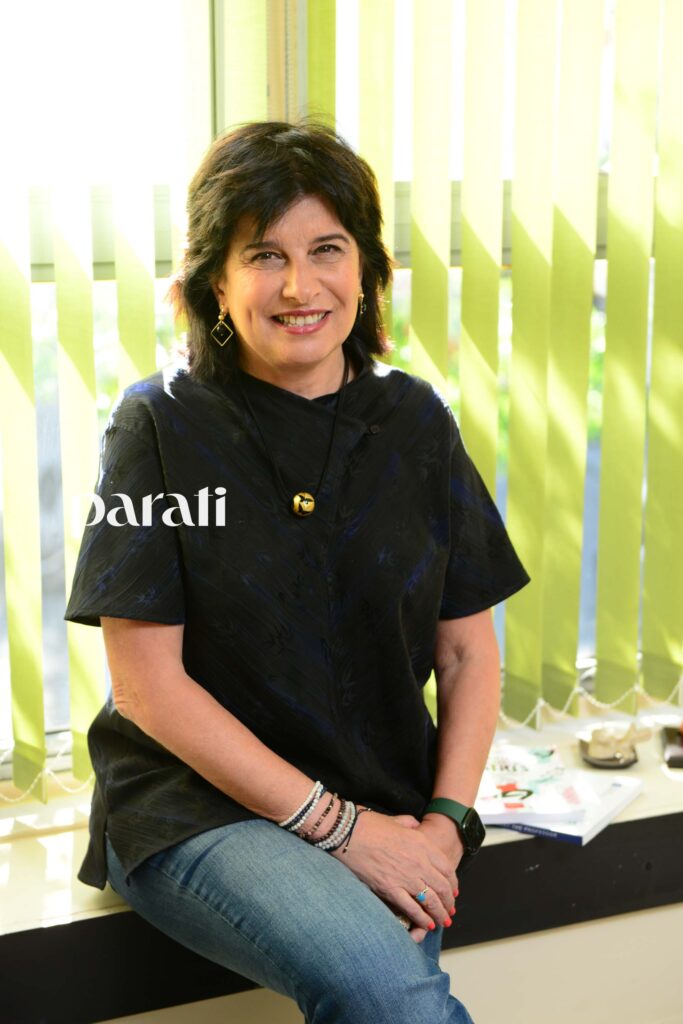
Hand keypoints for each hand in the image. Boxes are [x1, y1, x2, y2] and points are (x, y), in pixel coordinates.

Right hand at [330, 809, 456, 940]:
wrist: (349, 832)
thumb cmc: (370, 824)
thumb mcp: (396, 820)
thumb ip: (410, 823)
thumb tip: (416, 825)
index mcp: (422, 844)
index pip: (446, 868)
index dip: (453, 883)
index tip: (454, 891)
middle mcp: (419, 862)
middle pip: (442, 887)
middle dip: (449, 902)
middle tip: (450, 911)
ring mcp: (405, 877)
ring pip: (431, 901)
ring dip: (440, 913)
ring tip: (443, 922)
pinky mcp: (390, 889)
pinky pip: (412, 908)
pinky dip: (422, 919)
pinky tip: (427, 925)